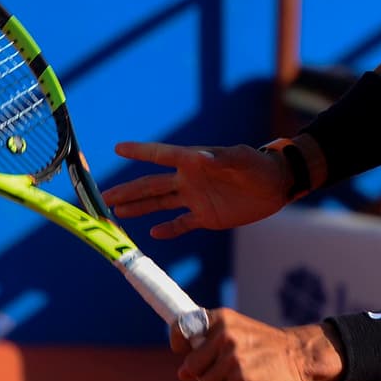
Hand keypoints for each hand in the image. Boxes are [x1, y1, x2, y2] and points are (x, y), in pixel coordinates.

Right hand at [103, 142, 288, 238]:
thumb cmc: (259, 166)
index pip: (161, 156)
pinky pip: (182, 223)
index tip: (119, 148)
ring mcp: (196, 199)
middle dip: (128, 191)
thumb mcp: (242, 160)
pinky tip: (153, 233)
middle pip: (152, 185)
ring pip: (160, 204)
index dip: (140, 151)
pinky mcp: (207, 216)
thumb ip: (221, 159)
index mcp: (194, 162)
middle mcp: (190, 180)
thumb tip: (198, 156)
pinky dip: (169, 229)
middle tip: (103, 197)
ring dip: (139, 208)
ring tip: (117, 212)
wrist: (277, 184)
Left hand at [170, 309, 343, 380]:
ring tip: (241, 379)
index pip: (182, 327)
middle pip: (191, 366)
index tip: (182, 350)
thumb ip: (209, 348)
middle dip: (204, 374)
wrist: (300, 354)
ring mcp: (233, 357)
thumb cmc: (265, 346)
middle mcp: (224, 335)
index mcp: (221, 319)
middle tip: (225, 371)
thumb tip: (182, 374)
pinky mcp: (242, 379)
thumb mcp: (238, 332)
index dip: (178, 342)